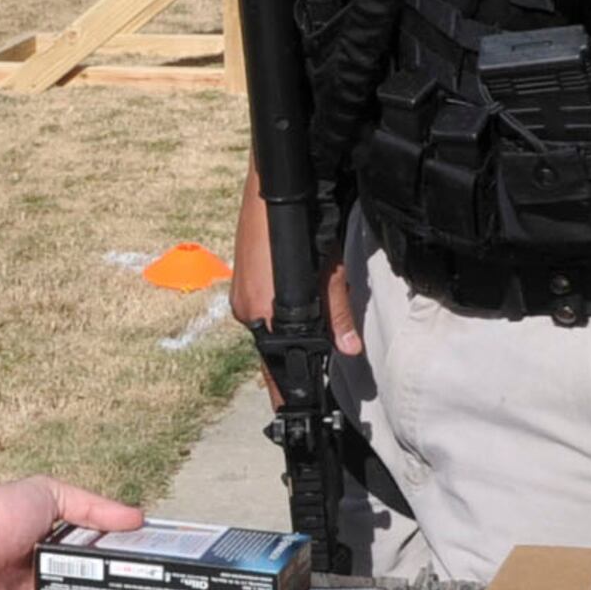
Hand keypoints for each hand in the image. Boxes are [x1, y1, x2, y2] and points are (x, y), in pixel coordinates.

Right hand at [229, 173, 359, 404]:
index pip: (273, 368)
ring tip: (315, 334)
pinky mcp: (245, 274)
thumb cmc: (299, 218)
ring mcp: (243, 290)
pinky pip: (263, 306)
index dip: (287, 391)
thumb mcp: (328, 269)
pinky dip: (281, 311)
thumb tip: (347, 348)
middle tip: (320, 370)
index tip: (296, 412)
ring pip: (270, 326)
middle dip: (295, 358)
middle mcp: (247, 306)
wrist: (273, 178)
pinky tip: (299, 301)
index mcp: (261, 311)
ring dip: (289, 331)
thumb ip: (337, 311)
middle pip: (272, 348)